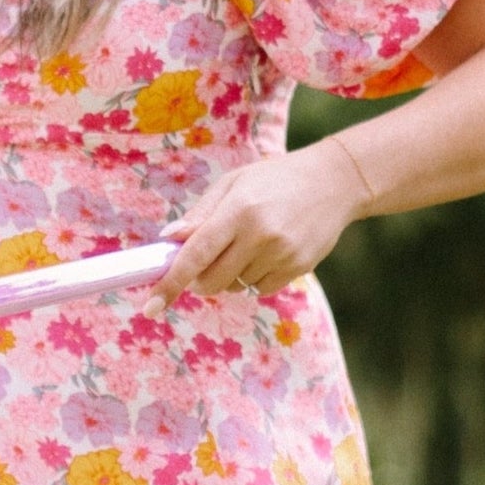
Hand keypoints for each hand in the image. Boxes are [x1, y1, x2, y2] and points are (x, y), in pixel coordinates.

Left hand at [148, 141, 369, 306]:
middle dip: (198, 279)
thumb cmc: (273, 179)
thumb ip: (200, 214)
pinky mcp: (298, 268)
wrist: (334, 182)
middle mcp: (260, 236)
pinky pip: (259, 289)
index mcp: (238, 211)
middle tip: (201, 263)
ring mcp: (281, 255)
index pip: (195, 255)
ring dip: (229, 275)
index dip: (170, 282)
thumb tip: (167, 241)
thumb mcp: (233, 183)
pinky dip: (252, 279)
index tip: (151, 306)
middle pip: (212, 280)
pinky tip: (265, 253)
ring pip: (236, 286)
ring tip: (246, 243)